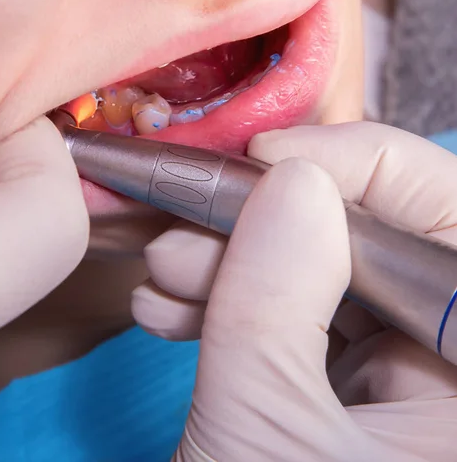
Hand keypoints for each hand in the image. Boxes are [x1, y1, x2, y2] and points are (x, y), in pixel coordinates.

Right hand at [133, 122, 456, 460]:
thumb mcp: (266, 432)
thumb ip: (272, 302)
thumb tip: (288, 180)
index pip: (450, 221)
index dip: (366, 168)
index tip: (270, 159)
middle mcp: (447, 370)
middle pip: (375, 241)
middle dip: (267, 224)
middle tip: (189, 224)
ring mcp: (398, 379)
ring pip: (325, 274)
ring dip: (232, 264)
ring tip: (165, 272)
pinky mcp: (346, 388)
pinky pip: (298, 317)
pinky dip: (233, 306)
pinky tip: (172, 311)